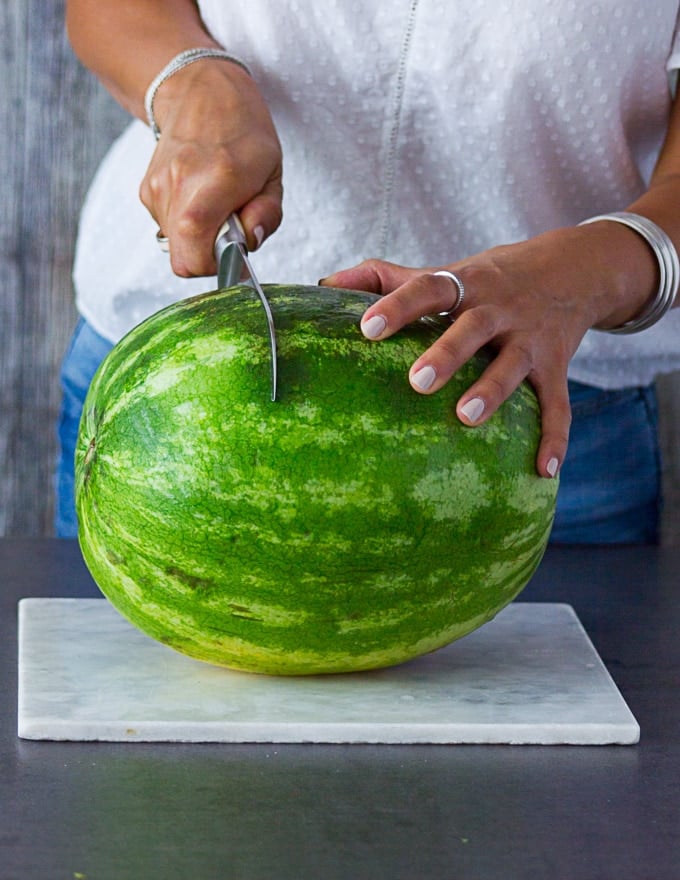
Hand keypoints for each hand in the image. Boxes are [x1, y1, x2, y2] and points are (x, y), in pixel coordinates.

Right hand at [139, 60, 282, 276]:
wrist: (199, 90)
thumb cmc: (243, 131)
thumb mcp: (272, 174)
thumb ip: (267, 215)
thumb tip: (248, 243)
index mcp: (213, 185)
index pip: (194, 258)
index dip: (217, 267)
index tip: (236, 254)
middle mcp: (178, 188)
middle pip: (183, 259)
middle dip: (209, 254)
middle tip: (228, 227)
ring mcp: (156, 189)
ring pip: (175, 244)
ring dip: (198, 236)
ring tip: (215, 203)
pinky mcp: (146, 190)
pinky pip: (168, 226)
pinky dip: (185, 221)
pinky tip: (198, 194)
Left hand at [321, 224, 655, 477]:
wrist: (572, 269)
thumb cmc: (486, 279)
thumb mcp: (443, 271)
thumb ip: (384, 277)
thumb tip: (324, 285)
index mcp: (465, 284)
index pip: (428, 289)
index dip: (398, 306)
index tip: (367, 329)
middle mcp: (499, 309)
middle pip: (473, 328)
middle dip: (447, 353)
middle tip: (417, 381)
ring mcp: (531, 338)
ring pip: (513, 364)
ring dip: (493, 391)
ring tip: (465, 418)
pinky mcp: (556, 366)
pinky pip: (558, 404)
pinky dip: (554, 437)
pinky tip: (543, 470)